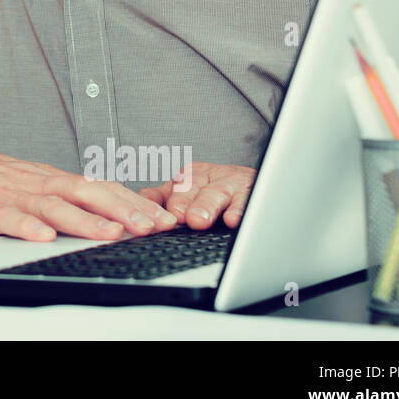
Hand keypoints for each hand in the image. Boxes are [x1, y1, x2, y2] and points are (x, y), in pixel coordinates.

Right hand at [0, 138, 177, 240]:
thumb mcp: (27, 185)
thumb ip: (62, 199)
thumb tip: (106, 215)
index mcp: (48, 179)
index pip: (100, 188)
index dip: (133, 202)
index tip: (164, 216)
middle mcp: (34, 183)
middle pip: (85, 193)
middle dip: (122, 210)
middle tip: (153, 226)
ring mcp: (8, 196)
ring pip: (52, 206)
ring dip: (84, 220)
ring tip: (111, 233)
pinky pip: (5, 218)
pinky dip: (25, 226)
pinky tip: (41, 237)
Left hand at [138, 162, 255, 229]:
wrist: (262, 181)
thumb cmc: (218, 192)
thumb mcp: (188, 193)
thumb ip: (161, 201)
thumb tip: (135, 218)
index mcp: (186, 178)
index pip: (164, 190)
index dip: (157, 202)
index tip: (151, 215)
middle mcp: (205, 178)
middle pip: (190, 188)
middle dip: (182, 202)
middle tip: (177, 216)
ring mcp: (229, 184)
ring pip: (215, 193)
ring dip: (205, 206)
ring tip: (198, 220)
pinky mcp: (252, 191)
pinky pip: (246, 200)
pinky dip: (239, 210)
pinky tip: (232, 219)